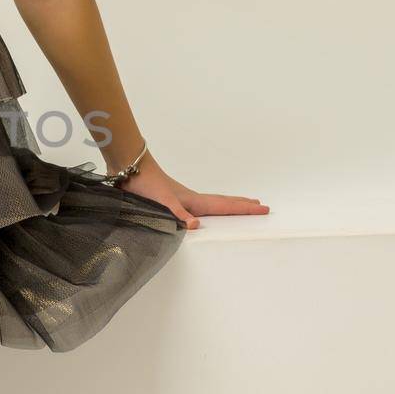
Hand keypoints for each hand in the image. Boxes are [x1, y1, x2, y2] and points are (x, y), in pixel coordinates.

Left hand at [123, 154, 269, 230]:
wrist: (130, 167)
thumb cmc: (146, 183)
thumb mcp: (163, 202)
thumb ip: (178, 214)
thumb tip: (195, 226)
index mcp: (194, 202)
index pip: (225, 206)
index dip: (245, 209)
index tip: (264, 209)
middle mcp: (191, 200)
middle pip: (223, 203)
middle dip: (242, 206)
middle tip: (260, 206)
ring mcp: (182, 199)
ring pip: (211, 203)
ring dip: (227, 205)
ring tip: (239, 206)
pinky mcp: (171, 199)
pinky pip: (197, 206)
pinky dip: (207, 209)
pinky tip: (200, 213)